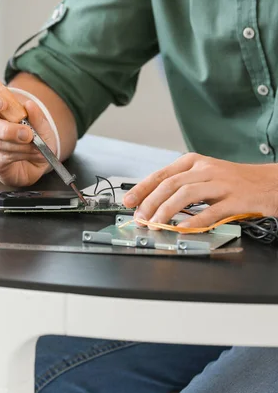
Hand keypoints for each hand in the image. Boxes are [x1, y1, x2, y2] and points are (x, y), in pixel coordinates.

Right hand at [0, 88, 55, 186]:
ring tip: (35, 144)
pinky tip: (31, 153)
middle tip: (26, 132)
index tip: (1, 103)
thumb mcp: (42, 124)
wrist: (42, 158)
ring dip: (18, 144)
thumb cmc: (36, 136)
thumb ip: (36, 116)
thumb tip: (29, 105)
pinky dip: (20, 154)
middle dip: (4, 128)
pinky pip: (2, 157)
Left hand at [122, 153, 277, 227]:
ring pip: (186, 195)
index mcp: (194, 162)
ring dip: (166, 211)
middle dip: (150, 203)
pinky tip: (183, 229)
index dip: (142, 189)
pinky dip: (194, 221)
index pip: (161, 174)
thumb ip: (180, 186)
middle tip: (140, 218)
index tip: (128, 202)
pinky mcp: (236, 199)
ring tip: (156, 224)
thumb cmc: (234, 182)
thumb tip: (150, 203)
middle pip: (170, 185)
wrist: (271, 183)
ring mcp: (221, 183)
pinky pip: (211, 211)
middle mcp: (206, 170)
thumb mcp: (204, 176)